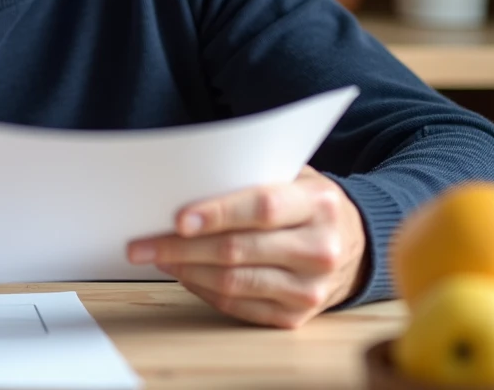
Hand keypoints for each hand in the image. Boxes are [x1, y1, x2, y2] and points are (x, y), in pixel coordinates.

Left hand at [126, 166, 367, 328]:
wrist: (352, 244)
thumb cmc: (305, 203)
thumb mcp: (291, 177)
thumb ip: (250, 177)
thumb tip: (185, 183)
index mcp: (318, 204)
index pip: (262, 208)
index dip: (218, 214)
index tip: (178, 219)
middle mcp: (319, 249)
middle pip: (238, 250)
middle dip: (181, 247)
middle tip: (140, 245)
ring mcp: (311, 288)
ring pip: (234, 282)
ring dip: (185, 270)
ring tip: (155, 257)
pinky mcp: (297, 316)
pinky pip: (238, 306)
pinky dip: (203, 290)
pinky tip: (183, 274)